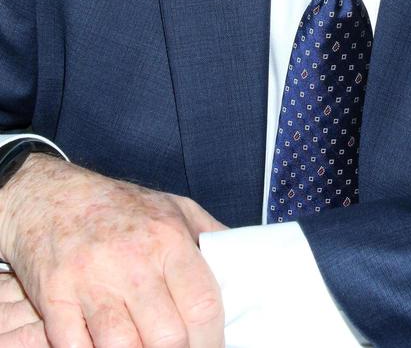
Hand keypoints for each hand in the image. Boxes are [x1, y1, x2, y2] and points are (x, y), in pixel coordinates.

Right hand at [0, 156, 224, 346]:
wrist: (49, 195)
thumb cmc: (120, 206)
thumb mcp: (174, 207)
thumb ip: (211, 237)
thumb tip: (244, 267)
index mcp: (167, 237)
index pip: (203, 305)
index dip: (213, 339)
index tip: (211, 347)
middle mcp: (131, 259)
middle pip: (168, 337)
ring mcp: (90, 280)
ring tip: (141, 345)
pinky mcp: (54, 297)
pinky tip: (102, 345)